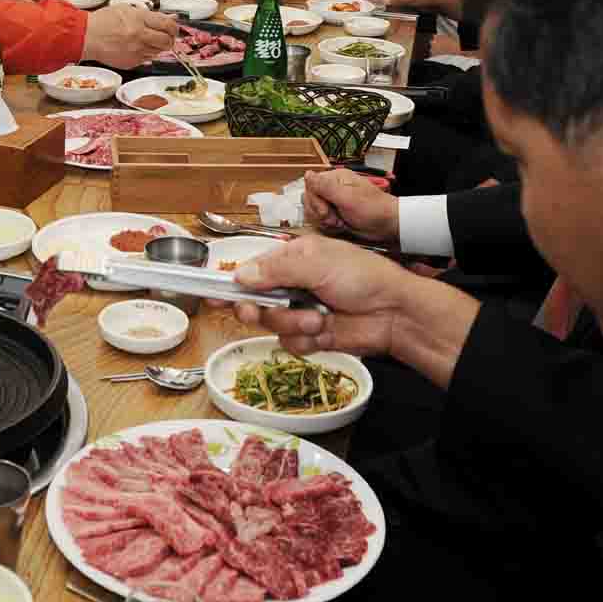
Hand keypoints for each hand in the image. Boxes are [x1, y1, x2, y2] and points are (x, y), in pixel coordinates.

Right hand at [80, 6, 179, 68]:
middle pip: (167, 41)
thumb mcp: (127, 10)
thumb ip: (150, 14)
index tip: (173, 28)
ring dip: (156, 46)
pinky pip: (147, 59)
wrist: (86, 37)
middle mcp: (140, 37)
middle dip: (169, 39)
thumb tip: (169, 17)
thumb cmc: (103, 22)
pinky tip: (135, 47)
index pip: (168, 25)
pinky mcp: (132, 63)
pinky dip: (145, 53)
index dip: (174, 27)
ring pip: (158, 51)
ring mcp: (136, 52)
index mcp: (139, 20)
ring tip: (145, 39)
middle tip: (165, 36)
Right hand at [231, 235, 478, 386]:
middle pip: (253, 301)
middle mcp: (293, 284)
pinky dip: (305, 338)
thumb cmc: (363, 277)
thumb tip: (242, 275)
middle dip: (256, 308)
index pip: (251, 270)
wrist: (394, 313)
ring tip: (318, 317)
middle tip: (255, 311)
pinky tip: (325, 331)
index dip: (230, 282)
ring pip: (271, 325)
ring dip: (292, 323)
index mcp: (292, 259)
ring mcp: (301, 311)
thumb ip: (276, 269)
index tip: (209, 292)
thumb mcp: (317, 262)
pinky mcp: (311, 335)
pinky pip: (290, 342)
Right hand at [303, 169, 397, 244]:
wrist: (388, 225)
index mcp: (335, 178)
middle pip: (309, 199)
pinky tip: (341, 226)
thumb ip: (325, 187)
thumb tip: (308, 174)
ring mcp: (334, 201)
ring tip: (340, 222)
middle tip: (335, 218)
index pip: (310, 186)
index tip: (325, 210)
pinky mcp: (336, 214)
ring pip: (314, 211)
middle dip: (320, 212)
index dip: (314, 201)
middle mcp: (332, 188)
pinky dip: (329, 226)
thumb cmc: (374, 210)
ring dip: (325, 220)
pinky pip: (321, 220)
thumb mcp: (348, 198)